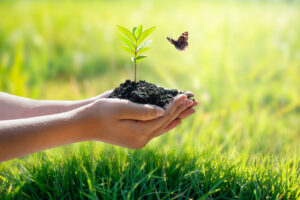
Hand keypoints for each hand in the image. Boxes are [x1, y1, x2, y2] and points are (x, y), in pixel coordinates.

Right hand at [81, 94, 196, 148]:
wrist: (84, 124)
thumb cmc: (99, 112)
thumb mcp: (120, 108)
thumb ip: (142, 111)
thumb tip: (162, 111)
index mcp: (139, 132)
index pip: (163, 116)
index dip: (175, 105)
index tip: (185, 95)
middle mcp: (141, 139)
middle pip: (166, 122)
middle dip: (180, 110)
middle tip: (194, 101)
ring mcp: (139, 140)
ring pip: (163, 127)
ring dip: (177, 117)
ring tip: (190, 110)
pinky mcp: (136, 137)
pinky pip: (156, 130)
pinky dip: (166, 123)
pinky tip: (175, 121)